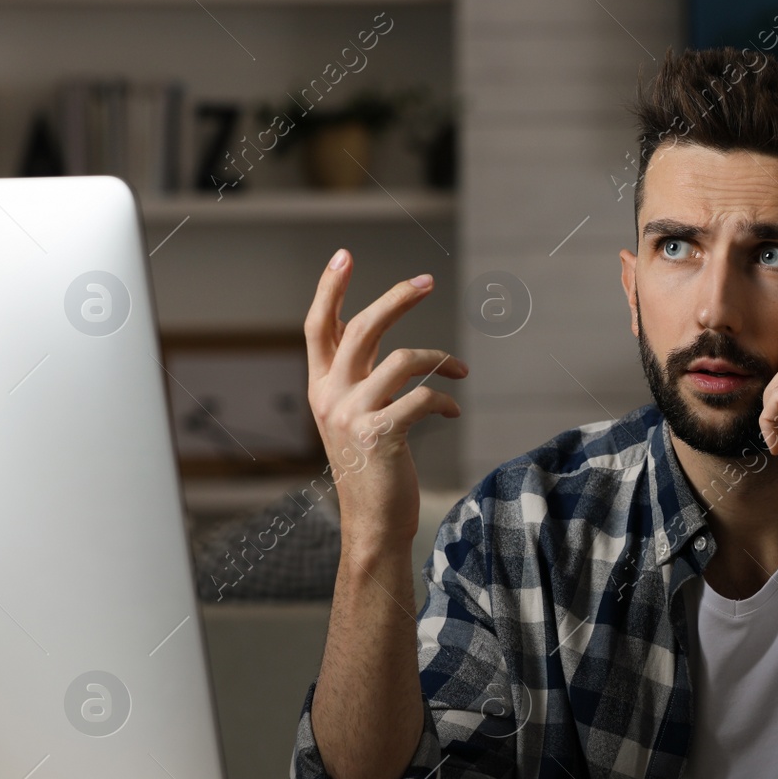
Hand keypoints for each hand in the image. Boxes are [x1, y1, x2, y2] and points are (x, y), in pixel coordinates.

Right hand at [304, 249, 467, 547]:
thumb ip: (361, 378)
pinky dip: (445, 399)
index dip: (330, 289)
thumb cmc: (371, 468)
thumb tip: (379, 338)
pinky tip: (453, 408)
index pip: (318, 326)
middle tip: (426, 280)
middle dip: (395, 298)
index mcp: (321, 387)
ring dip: (439, 358)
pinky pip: (422, 397)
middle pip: (361, 329)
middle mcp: (329, 396)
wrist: (372, 523)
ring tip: (459, 370)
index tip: (344, 255)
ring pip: (401, 359)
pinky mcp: (380, 435)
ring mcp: (352, 416)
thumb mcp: (355, 417)